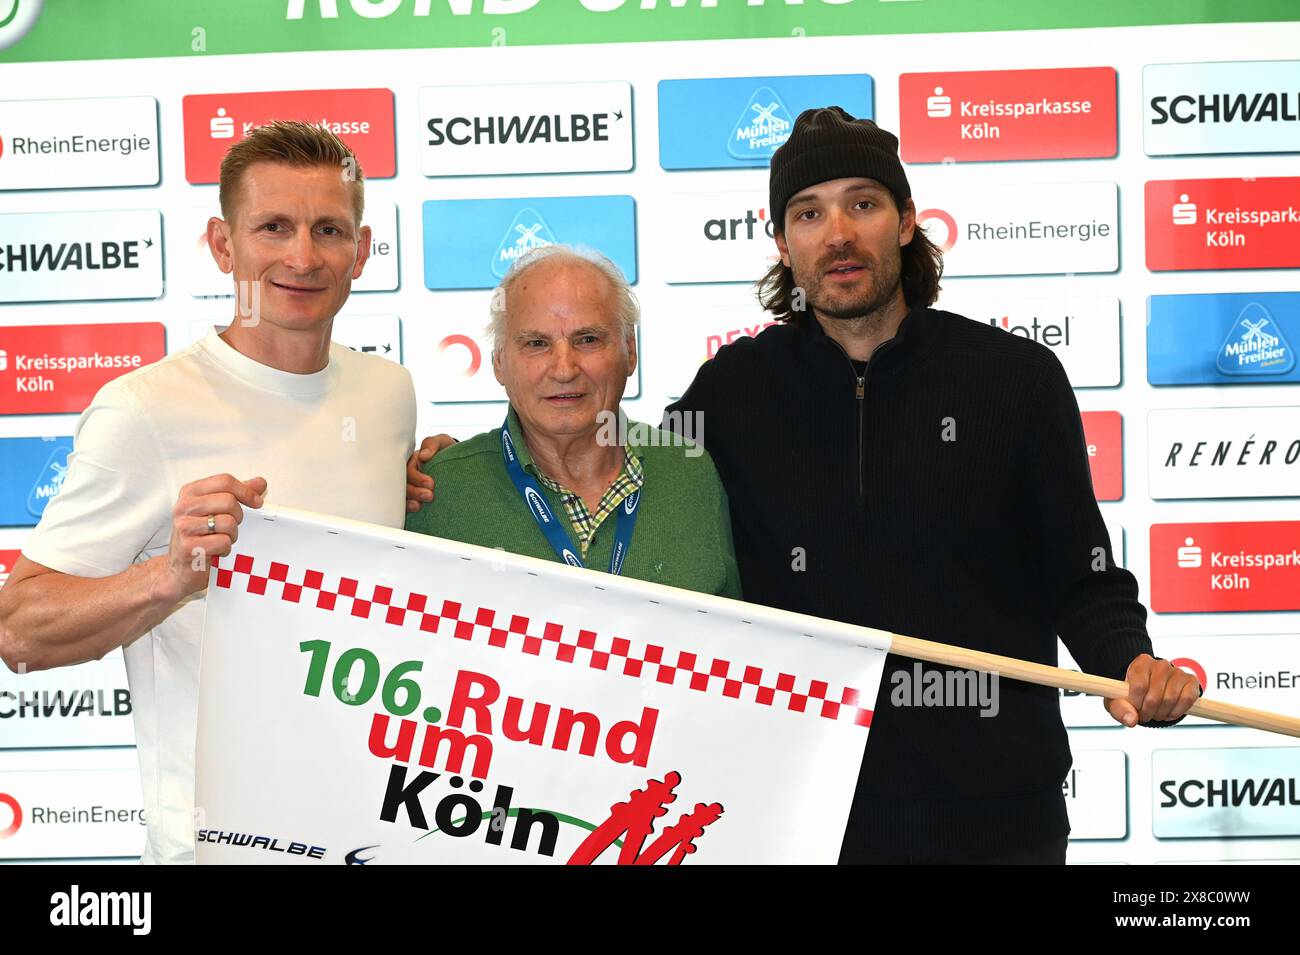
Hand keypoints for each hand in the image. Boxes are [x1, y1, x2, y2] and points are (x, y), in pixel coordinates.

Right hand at [164, 474, 266, 599]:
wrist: (180, 567)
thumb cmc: (200, 536)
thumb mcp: (216, 510)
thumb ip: (237, 494)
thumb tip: (260, 482)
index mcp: (190, 492)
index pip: (225, 481)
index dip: (246, 491)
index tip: (256, 502)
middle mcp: (183, 507)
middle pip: (228, 501)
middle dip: (238, 516)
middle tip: (230, 527)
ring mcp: (184, 527)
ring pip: (228, 522)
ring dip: (232, 534)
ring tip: (221, 539)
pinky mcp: (188, 547)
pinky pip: (224, 542)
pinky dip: (225, 549)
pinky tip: (216, 551)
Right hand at [406, 434, 455, 512]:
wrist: (458, 464)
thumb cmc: (446, 451)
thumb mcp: (442, 442)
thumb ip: (432, 444)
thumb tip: (423, 456)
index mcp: (412, 460)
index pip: (407, 468)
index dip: (416, 477)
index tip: (431, 484)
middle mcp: (408, 473)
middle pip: (402, 483)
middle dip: (414, 491)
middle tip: (429, 496)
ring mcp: (410, 485)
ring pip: (401, 494)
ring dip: (409, 501)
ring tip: (420, 506)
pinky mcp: (413, 497)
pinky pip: (404, 503)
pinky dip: (407, 507)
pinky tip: (415, 509)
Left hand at [1105, 654, 1200, 726]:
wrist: (1150, 689)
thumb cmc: (1131, 693)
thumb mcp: (1118, 699)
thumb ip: (1119, 709)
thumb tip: (1131, 720)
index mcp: (1141, 663)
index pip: (1139, 686)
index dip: (1136, 704)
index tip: (1134, 708)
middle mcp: (1161, 664)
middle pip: (1155, 696)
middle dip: (1148, 712)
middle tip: (1144, 715)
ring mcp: (1178, 672)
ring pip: (1170, 700)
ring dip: (1161, 714)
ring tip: (1155, 714)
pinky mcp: (1191, 681)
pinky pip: (1186, 700)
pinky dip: (1177, 712)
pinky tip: (1168, 713)